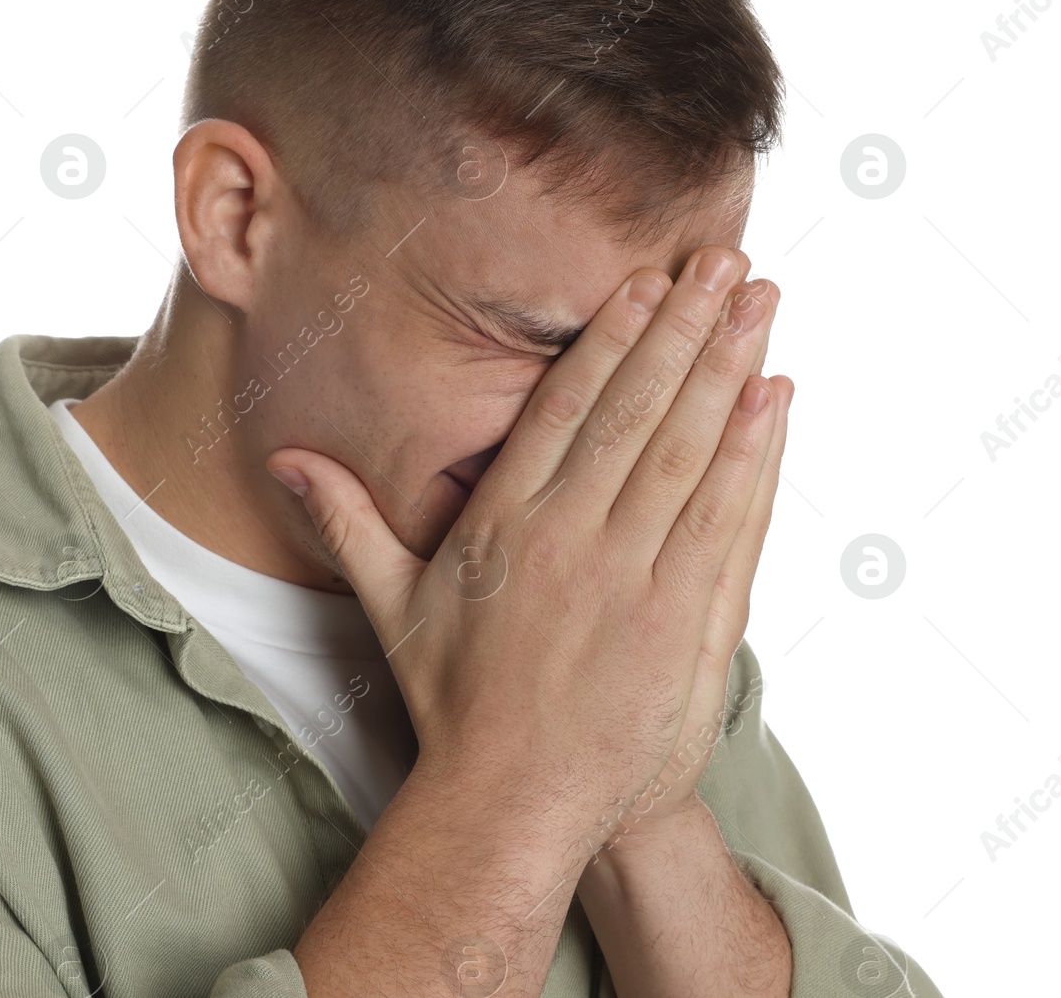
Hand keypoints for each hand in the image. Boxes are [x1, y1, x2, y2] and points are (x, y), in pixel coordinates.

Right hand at [267, 247, 783, 866]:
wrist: (512, 799)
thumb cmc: (452, 700)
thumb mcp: (389, 603)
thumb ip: (348, 519)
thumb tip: (286, 460)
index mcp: (504, 524)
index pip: (565, 410)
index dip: (610, 341)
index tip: (646, 284)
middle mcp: (570, 538)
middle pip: (635, 412)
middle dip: (683, 329)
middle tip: (723, 260)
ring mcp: (631, 577)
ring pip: (687, 452)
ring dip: (728, 371)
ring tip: (760, 304)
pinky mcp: (680, 620)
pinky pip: (724, 520)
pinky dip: (753, 457)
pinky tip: (775, 401)